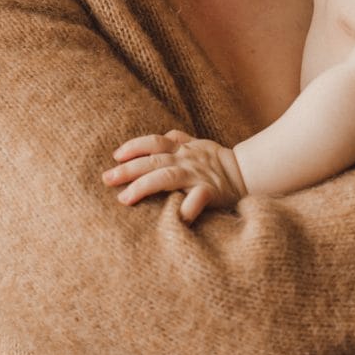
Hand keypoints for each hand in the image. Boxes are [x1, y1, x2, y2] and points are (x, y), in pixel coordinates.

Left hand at [102, 129, 245, 222]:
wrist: (248, 172)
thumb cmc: (218, 161)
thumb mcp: (198, 144)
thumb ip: (180, 140)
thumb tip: (162, 135)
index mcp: (183, 148)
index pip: (154, 142)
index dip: (134, 147)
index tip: (115, 156)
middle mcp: (187, 159)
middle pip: (153, 160)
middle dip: (127, 169)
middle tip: (107, 178)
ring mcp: (197, 175)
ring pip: (166, 176)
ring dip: (143, 186)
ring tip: (124, 198)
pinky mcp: (210, 191)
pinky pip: (196, 199)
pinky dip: (185, 208)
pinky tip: (175, 219)